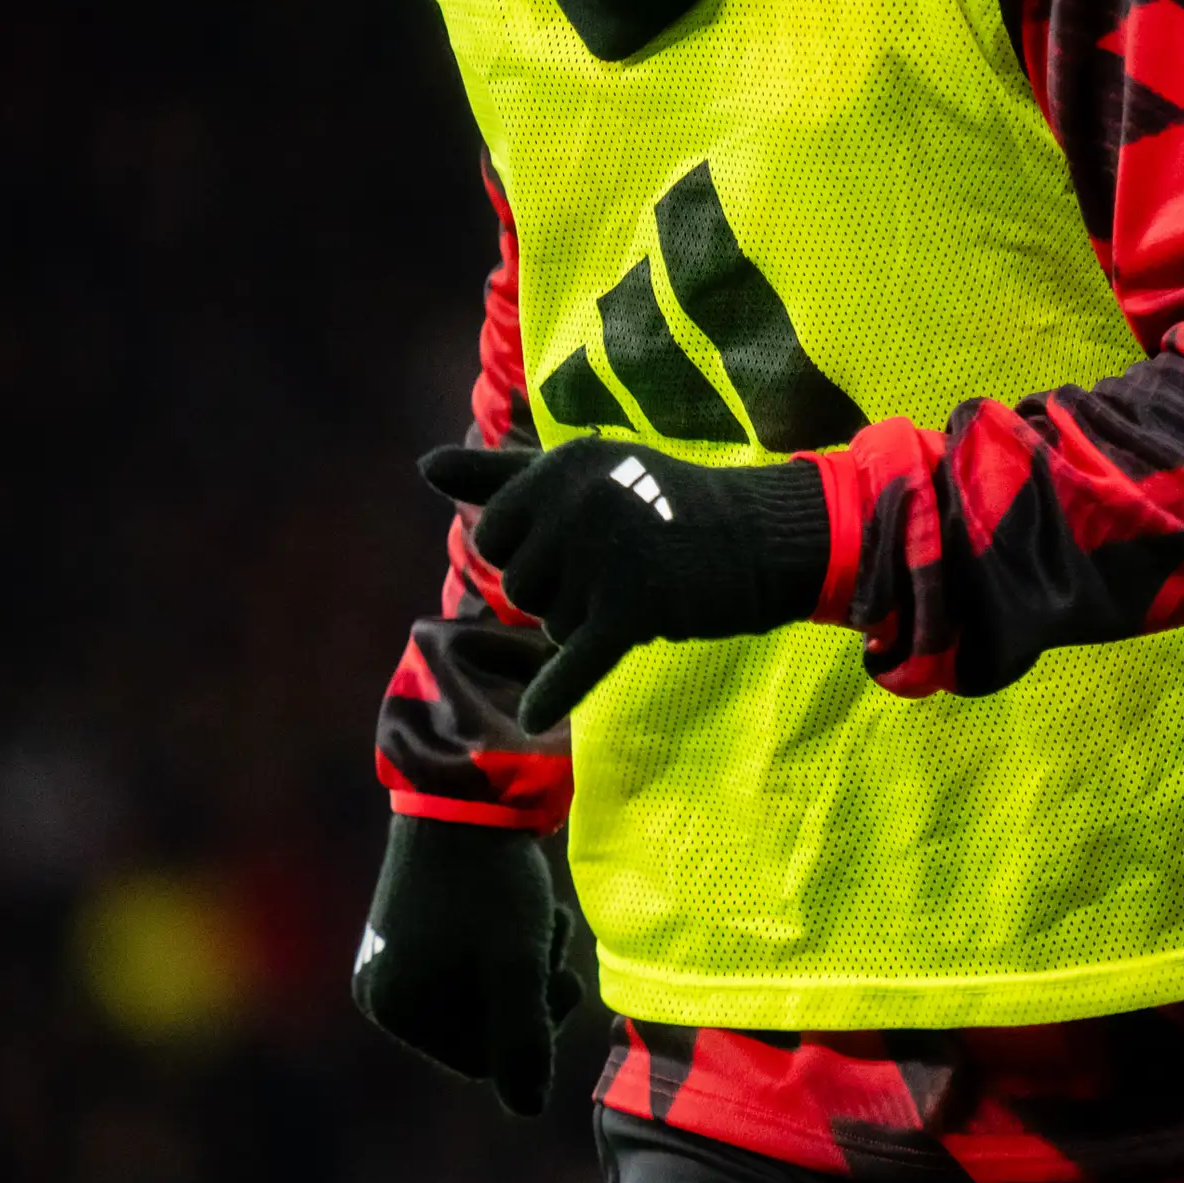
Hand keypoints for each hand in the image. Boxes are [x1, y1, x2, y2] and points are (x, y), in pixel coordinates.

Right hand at [350, 815, 586, 1114]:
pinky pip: (468, 962)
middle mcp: (380, 989)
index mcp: (395, 1008)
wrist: (465, 786)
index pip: (484, 1062)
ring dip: (523, 964)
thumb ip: (524, 1042)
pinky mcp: (409, 925)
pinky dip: (502, 942)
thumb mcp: (517, 965)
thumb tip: (527, 1109)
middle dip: (529, 993)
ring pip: (482, 993)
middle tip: (552, 945)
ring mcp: (391, 956)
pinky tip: (518, 904)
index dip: (532, 1029)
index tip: (557, 979)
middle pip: (481, 1028)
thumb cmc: (493, 880)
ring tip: (539, 917)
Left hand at [421, 440, 830, 728]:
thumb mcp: (580, 476)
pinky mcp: (636, 607)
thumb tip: (423, 465)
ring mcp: (607, 556)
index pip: (493, 537)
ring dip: (583, 621)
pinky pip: (578, 661)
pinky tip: (534, 716)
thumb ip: (498, 474)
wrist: (760, 536)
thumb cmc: (660, 504)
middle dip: (555, 591)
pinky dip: (557, 692)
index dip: (527, 552)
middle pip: (519, 586)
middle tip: (615, 568)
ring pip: (550, 624)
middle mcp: (579, 504)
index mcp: (560, 468)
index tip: (577, 542)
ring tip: (635, 588)